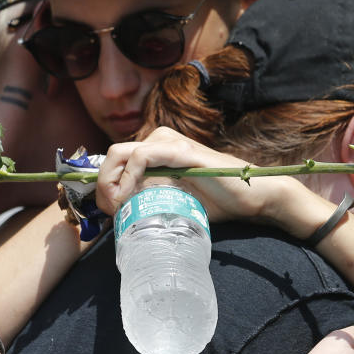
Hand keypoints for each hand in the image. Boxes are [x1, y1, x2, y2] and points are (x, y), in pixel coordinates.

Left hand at [95, 127, 300, 223]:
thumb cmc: (216, 200)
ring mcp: (170, 143)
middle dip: (102, 185)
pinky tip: (128, 197)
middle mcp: (159, 140)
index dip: (103, 185)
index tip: (108, 212)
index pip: (116, 160)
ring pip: (120, 153)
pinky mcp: (181, 151)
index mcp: (156, 150)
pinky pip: (142, 156)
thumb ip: (149, 197)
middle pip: (112, 156)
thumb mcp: (172, 199)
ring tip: (119, 208)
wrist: (252, 197)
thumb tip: (118, 211)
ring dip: (111, 183)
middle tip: (110, 212)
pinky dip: (128, 177)